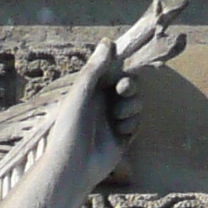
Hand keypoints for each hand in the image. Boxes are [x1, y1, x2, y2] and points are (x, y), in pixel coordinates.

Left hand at [55, 37, 141, 185]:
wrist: (73, 166)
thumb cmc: (70, 127)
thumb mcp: (81, 92)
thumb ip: (95, 68)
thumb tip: (109, 42)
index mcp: (92, 90)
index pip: (113, 71)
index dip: (122, 68)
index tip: (124, 67)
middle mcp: (103, 103)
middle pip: (129, 85)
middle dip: (129, 85)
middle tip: (123, 88)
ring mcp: (113, 121)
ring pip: (135, 103)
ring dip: (130, 106)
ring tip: (118, 115)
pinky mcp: (122, 138)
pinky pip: (136, 123)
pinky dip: (131, 124)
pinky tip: (121, 131)